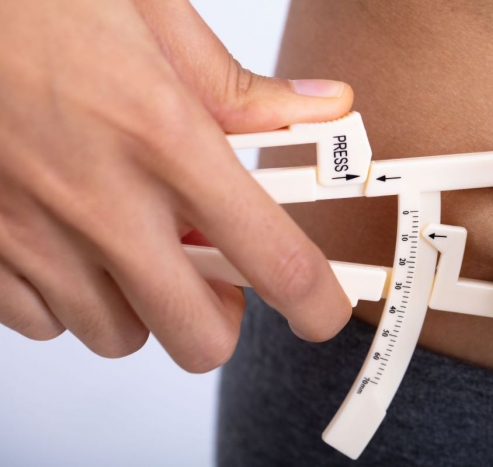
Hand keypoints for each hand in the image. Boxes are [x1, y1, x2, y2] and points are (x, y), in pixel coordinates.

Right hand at [0, 0, 352, 371]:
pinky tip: (77, 246)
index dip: (314, 303)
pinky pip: (45, 324)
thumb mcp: (156, 20)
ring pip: (119, 336)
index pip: (272, 257)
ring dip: (144, 305)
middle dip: (220, 318)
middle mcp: (102, 200)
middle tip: (213, 271)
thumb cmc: (42, 4)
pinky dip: (74, 301)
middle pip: (198, 335)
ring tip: (135, 244)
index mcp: (165, 136)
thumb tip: (321, 108)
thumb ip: (242, 89)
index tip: (322, 312)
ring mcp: (35, 234)